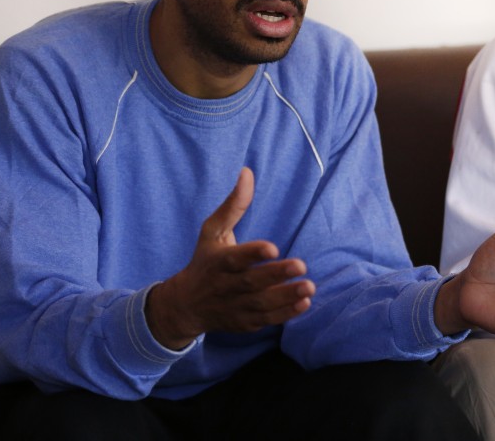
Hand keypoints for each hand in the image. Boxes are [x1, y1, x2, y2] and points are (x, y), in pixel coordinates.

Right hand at [146, 168, 315, 348]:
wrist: (185, 306)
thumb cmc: (204, 261)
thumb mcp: (212, 232)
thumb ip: (234, 205)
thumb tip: (247, 172)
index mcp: (218, 262)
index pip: (235, 258)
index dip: (253, 254)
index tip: (273, 248)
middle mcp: (226, 286)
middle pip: (252, 282)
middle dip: (276, 275)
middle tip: (301, 266)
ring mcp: (235, 306)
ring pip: (262, 304)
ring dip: (286, 297)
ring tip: (309, 287)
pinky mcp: (245, 322)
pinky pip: (266, 320)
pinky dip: (285, 314)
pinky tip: (304, 303)